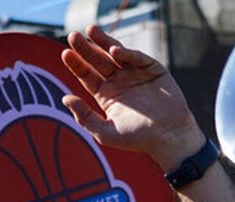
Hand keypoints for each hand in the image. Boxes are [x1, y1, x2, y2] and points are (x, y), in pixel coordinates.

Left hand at [60, 25, 202, 170]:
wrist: (169, 137)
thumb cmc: (138, 139)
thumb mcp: (106, 132)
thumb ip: (84, 117)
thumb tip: (65, 98)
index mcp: (106, 94)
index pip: (87, 75)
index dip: (76, 64)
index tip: (65, 54)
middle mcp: (119, 81)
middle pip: (98, 60)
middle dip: (86, 48)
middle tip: (73, 36)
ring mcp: (135, 73)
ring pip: (116, 53)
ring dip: (104, 41)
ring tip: (91, 30)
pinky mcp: (153, 69)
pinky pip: (137, 58)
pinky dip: (127, 53)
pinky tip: (115, 51)